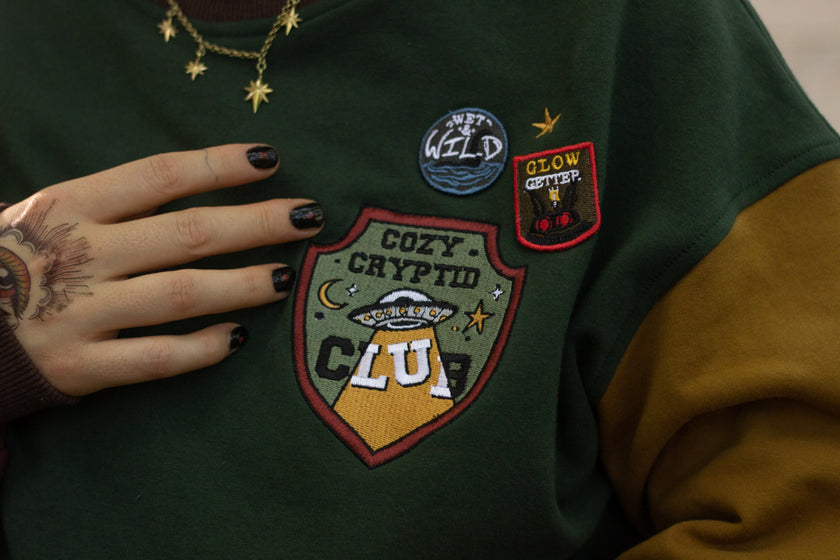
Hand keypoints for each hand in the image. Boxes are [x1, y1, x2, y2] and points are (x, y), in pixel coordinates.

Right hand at [0, 144, 322, 395]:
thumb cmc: (7, 261)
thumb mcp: (43, 213)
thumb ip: (109, 203)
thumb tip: (195, 183)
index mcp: (72, 206)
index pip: (160, 176)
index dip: (219, 166)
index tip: (270, 161)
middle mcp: (83, 254)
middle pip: (188, 233)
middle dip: (256, 223)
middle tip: (309, 217)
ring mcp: (81, 313)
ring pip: (181, 294)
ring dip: (242, 285)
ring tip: (287, 278)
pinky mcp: (80, 367)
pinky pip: (155, 359)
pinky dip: (200, 349)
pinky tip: (237, 340)